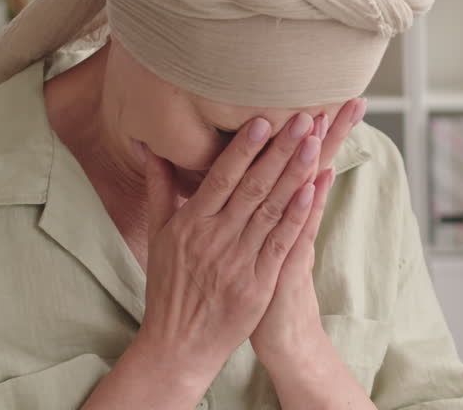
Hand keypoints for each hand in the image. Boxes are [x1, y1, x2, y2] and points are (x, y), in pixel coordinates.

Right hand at [132, 112, 321, 391]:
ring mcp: (237, 261)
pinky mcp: (258, 283)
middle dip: (279, 150)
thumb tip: (148, 145)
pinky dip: (297, 214)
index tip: (264, 119)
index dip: (244, 148)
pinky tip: (314, 189)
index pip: (221, 177)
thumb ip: (159, 187)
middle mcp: (213, 238)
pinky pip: (281, 242)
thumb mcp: (159, 235)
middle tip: (303, 118)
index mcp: (189, 223)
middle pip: (252, 187)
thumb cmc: (169, 285)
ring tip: (314, 142)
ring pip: (271, 209)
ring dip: (295, 173)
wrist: (178, 345)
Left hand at [251, 99, 364, 369]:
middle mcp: (296, 221)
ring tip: (327, 120)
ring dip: (319, 155)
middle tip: (350, 98)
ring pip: (311, 190)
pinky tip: (323, 177)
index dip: (312, 131)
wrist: (279, 336)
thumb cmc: (258, 288)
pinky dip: (311, 203)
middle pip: (316, 166)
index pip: (299, 162)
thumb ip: (254, 207)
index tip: (321, 95)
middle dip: (329, 132)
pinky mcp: (291, 262)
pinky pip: (303, 228)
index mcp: (283, 212)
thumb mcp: (257, 244)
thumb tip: (246, 175)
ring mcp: (296, 239)